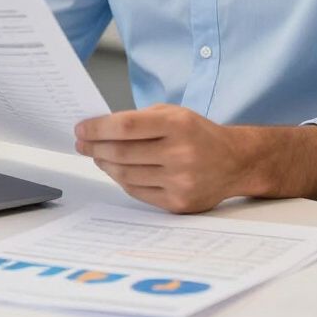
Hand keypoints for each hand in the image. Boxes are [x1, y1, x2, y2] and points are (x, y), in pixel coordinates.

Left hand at [75, 104, 246, 213]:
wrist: (235, 161)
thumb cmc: (199, 134)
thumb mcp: (174, 113)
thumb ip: (139, 118)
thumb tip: (100, 129)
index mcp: (178, 125)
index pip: (127, 126)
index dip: (98, 128)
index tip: (81, 129)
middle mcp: (180, 154)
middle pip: (122, 153)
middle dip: (94, 147)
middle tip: (82, 143)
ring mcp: (180, 181)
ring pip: (126, 174)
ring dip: (104, 164)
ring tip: (97, 155)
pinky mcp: (178, 203)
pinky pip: (137, 192)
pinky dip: (121, 179)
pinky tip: (115, 169)